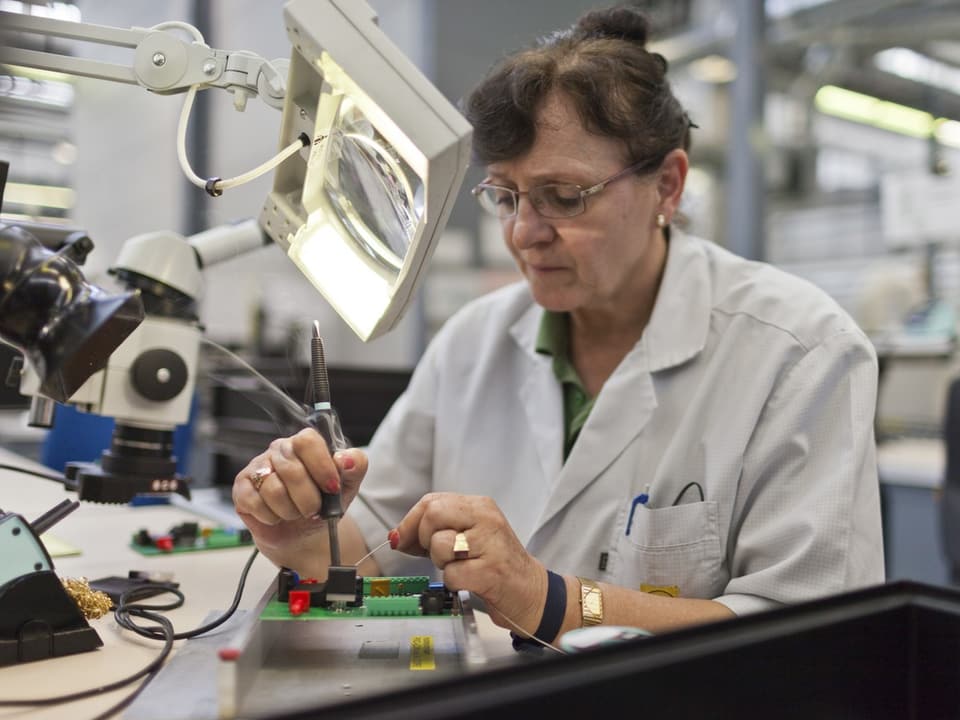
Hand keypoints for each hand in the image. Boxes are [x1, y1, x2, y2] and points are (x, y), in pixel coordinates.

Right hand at [232, 428, 366, 572]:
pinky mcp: (241, 488)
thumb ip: (355, 466)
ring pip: (273, 489)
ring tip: (295, 512)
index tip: (332, 488)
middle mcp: (279, 450)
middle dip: (308, 499)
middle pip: (291, 470)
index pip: (307, 441)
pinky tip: (277, 516)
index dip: (321, 466)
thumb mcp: (347, 486)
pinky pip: (255, 502)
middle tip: (314, 509)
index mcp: (304, 444)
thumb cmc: (324, 503)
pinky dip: (272, 517)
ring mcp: (258, 467)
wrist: (304, 532)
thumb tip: (347, 459)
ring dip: (290, 510)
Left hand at [393, 492, 547, 635]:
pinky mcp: (490, 572)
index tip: (405, 540)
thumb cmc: (494, 562)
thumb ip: (435, 530)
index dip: (411, 522)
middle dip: (425, 539)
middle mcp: (486, 519)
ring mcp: (490, 545)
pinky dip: (453, 582)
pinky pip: (450, 574)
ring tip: (461, 567)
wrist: (529, 590)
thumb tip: (397, 536)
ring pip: (439, 545)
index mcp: (479, 505)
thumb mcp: (468, 535)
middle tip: (440, 555)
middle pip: (432, 515)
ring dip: (441, 563)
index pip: (431, 501)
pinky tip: (469, 581)